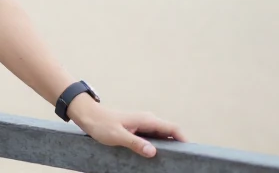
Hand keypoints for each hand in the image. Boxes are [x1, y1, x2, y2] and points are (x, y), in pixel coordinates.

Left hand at [69, 97, 185, 157]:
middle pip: (170, 133)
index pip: (173, 128)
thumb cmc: (101, 124)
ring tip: (170, 162)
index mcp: (147, 120)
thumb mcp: (117, 135)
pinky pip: (152, 138)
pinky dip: (157, 147)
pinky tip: (154, 157)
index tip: (191, 153)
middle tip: (181, 161)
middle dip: (177, 146)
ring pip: (161, 136)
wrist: (88, 115)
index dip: (184, 140)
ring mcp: (143, 125)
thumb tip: (153, 152)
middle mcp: (147, 121)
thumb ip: (135, 143)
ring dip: (167, 147)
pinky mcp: (137, 130)